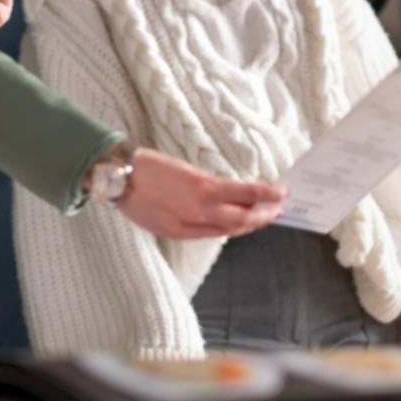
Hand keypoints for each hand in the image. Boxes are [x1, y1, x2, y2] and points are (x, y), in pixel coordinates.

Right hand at [116, 148, 284, 238]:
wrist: (118, 179)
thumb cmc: (149, 166)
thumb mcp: (185, 169)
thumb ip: (208, 185)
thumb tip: (231, 194)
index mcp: (202, 187)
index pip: (246, 194)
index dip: (266, 195)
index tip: (281, 192)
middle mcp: (198, 210)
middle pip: (242, 218)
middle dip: (263, 215)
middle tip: (277, 209)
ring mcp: (187, 225)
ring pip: (228, 230)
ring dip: (248, 225)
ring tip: (262, 219)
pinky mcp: (175, 234)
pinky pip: (209, 235)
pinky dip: (226, 230)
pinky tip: (233, 226)